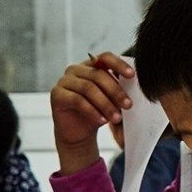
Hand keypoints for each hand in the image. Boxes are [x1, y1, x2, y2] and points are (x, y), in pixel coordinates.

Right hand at [51, 52, 135, 170]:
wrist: (78, 133)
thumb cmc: (97, 112)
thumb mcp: (111, 99)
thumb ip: (118, 88)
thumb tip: (134, 84)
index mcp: (90, 65)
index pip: (105, 58)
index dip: (119, 64)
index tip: (132, 76)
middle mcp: (75, 69)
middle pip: (98, 75)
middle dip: (115, 91)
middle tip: (128, 105)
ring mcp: (64, 81)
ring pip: (88, 88)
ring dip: (105, 104)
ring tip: (117, 118)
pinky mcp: (57, 94)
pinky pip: (77, 100)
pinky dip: (92, 111)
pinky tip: (102, 120)